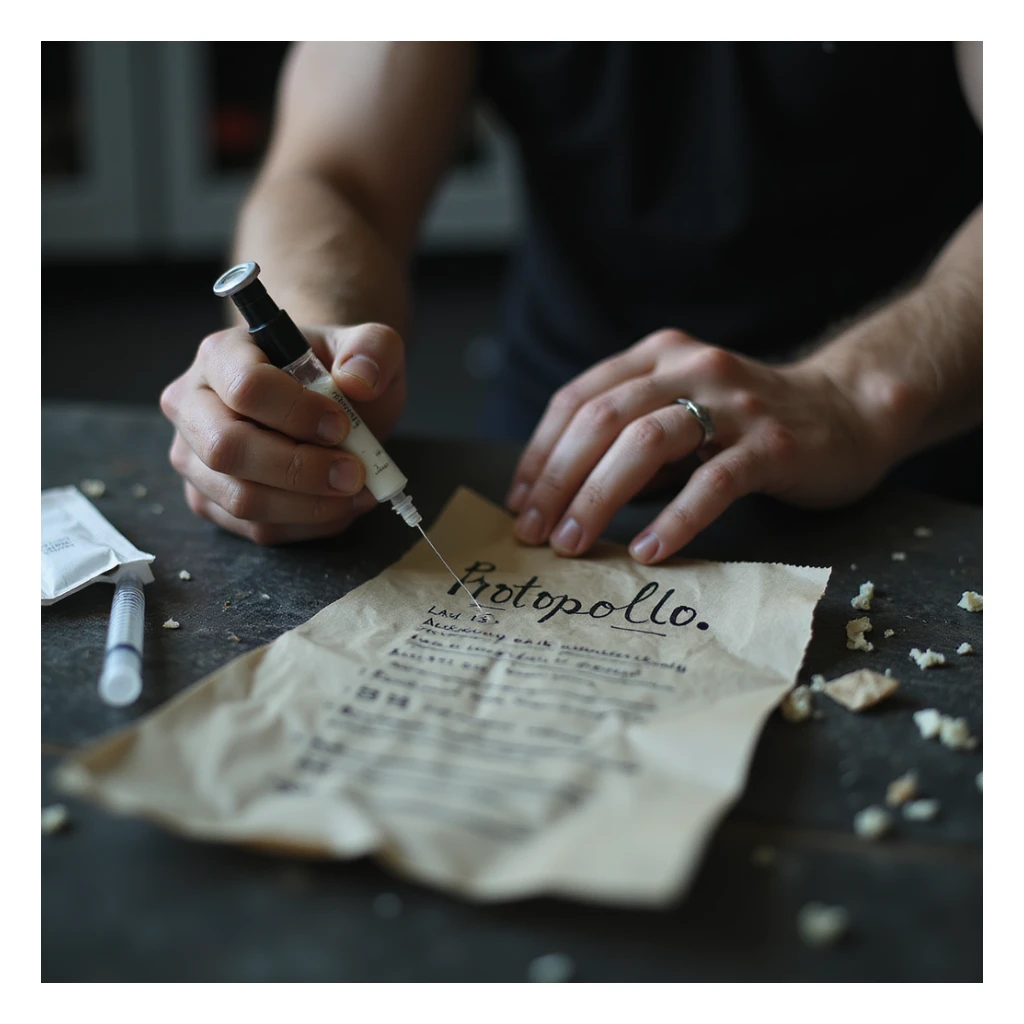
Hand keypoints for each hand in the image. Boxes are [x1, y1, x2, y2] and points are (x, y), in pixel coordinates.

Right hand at [160, 322, 405, 543]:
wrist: (326, 405)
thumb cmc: (337, 373)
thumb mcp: (369, 347)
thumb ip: (373, 349)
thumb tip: (359, 380)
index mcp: (222, 355)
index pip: (246, 388)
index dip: (298, 413)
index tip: (342, 426)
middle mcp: (192, 405)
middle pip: (227, 450)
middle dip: (300, 469)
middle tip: (354, 474)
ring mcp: (194, 458)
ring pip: (241, 499)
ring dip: (309, 505)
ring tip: (356, 492)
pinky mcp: (210, 500)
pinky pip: (256, 528)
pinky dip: (307, 524)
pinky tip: (338, 506)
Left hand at [506, 329, 897, 563]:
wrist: (847, 412)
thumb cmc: (746, 425)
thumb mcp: (678, 417)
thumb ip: (627, 443)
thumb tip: (558, 498)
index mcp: (656, 356)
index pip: (578, 399)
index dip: (540, 453)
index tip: (519, 502)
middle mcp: (689, 367)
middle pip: (602, 419)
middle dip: (557, 480)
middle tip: (534, 532)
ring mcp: (732, 403)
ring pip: (645, 442)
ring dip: (598, 497)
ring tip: (573, 543)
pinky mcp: (771, 444)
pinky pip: (712, 482)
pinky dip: (674, 519)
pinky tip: (647, 552)